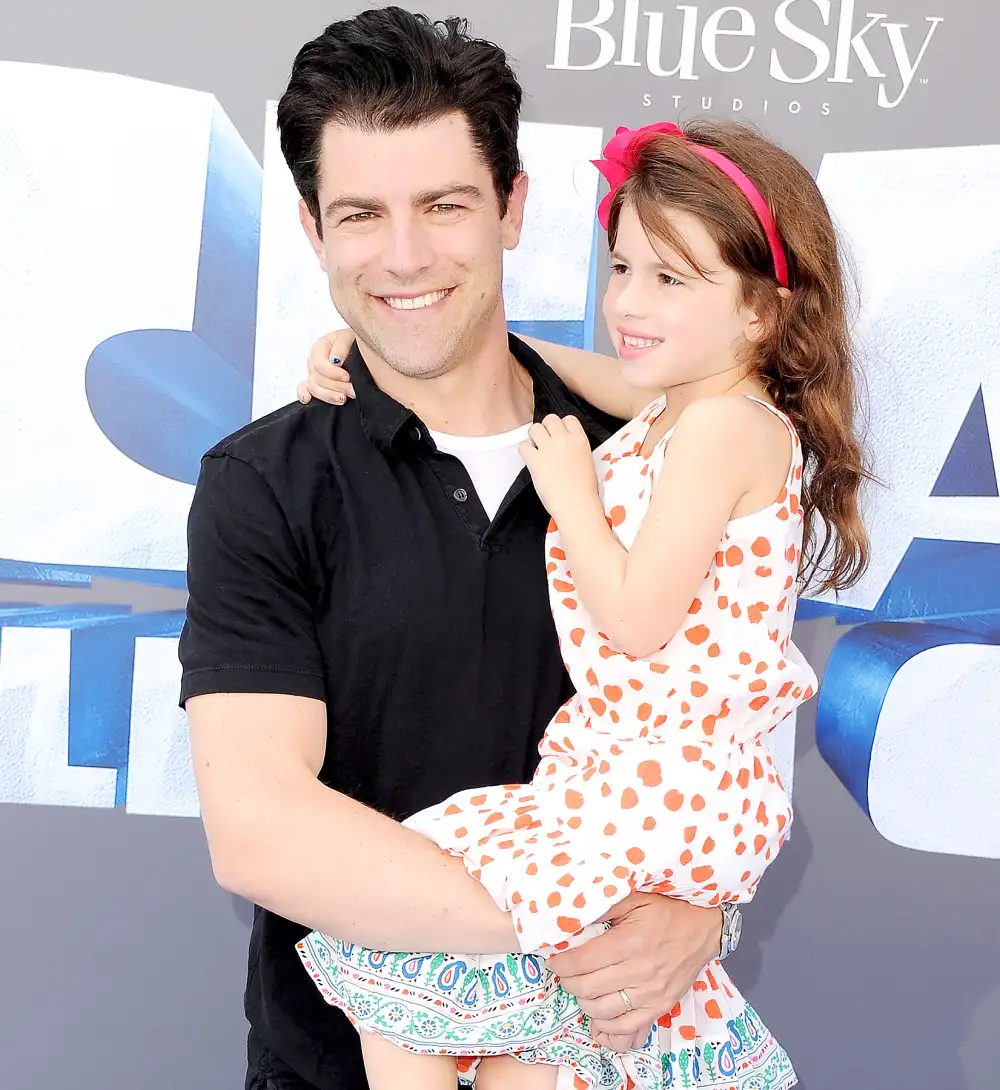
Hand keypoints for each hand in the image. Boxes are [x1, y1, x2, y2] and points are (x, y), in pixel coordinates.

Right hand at [296, 329, 355, 404]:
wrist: (358, 348)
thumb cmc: (352, 342)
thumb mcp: (349, 338)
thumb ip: (341, 347)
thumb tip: (335, 360)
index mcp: (320, 347)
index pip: (320, 365)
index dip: (333, 374)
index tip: (347, 377)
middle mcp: (314, 361)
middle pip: (318, 379)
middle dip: (336, 386)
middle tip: (352, 390)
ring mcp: (313, 373)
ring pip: (314, 388)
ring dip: (329, 395)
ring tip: (343, 398)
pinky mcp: (315, 383)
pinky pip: (304, 389)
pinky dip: (304, 395)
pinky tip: (308, 399)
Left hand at [518, 414, 597, 519]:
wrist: (577, 505)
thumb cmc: (585, 488)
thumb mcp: (587, 460)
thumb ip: (575, 447)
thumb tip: (563, 445)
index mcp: (580, 439)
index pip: (568, 419)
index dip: (561, 426)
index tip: (559, 437)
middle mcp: (564, 439)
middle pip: (549, 419)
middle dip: (546, 429)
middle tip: (545, 443)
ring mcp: (548, 448)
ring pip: (534, 428)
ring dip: (534, 438)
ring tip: (537, 451)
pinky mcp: (534, 460)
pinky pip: (523, 446)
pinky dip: (525, 452)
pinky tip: (531, 461)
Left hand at [547, 894, 722, 1052]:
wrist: (704, 929)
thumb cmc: (667, 911)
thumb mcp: (635, 898)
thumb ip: (603, 907)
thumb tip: (572, 916)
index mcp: (631, 941)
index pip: (583, 961)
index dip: (562, 964)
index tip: (554, 961)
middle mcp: (640, 971)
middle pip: (588, 988)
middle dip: (568, 983)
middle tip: (565, 974)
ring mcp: (651, 993)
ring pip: (603, 1012)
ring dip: (584, 1003)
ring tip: (581, 990)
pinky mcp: (660, 1007)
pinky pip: (628, 1028)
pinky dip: (608, 1028)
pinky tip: (598, 1018)